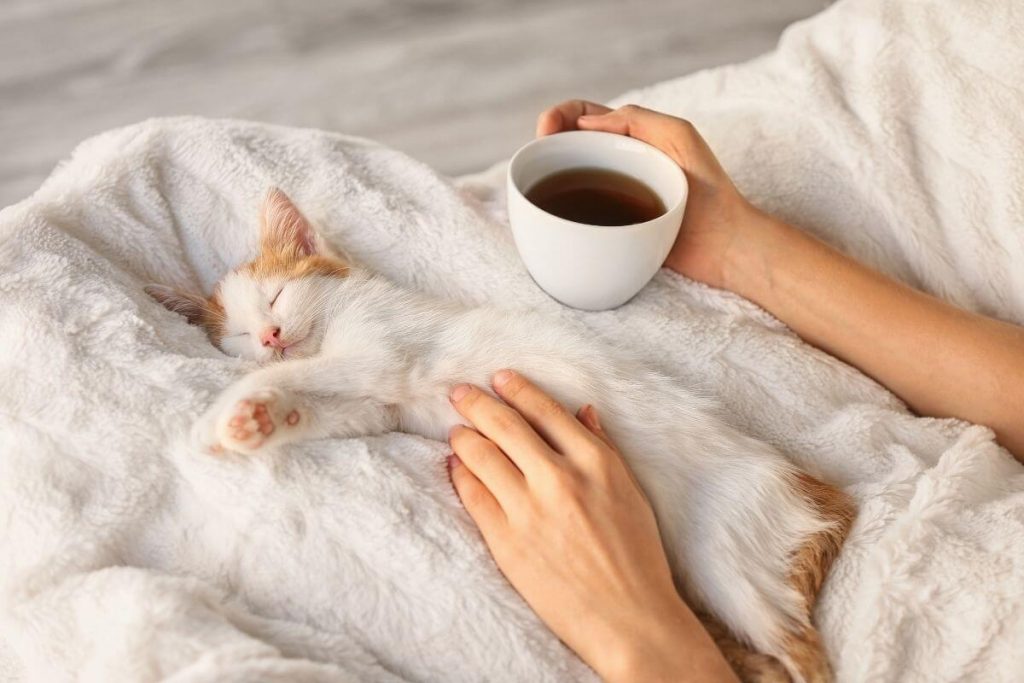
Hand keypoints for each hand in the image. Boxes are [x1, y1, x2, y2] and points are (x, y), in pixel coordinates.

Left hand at [447, 370, 736, 682]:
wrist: (629, 619)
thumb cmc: (638, 557)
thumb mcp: (630, 492)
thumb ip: (603, 448)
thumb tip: (583, 411)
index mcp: (595, 463)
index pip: (546, 412)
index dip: (517, 390)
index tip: (499, 378)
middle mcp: (560, 479)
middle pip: (506, 426)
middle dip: (477, 403)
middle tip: (459, 393)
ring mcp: (529, 510)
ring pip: (482, 455)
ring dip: (464, 436)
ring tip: (457, 430)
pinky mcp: (506, 541)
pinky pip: (472, 495)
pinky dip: (460, 474)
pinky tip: (455, 465)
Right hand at [536, 100, 767, 289]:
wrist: (726, 248)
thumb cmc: (711, 193)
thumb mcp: (679, 138)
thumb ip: (636, 121)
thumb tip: (585, 124)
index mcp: (634, 139)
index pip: (585, 116)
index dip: (560, 116)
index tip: (546, 129)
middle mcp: (621, 165)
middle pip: (570, 147)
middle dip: (546, 144)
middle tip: (536, 155)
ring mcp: (614, 199)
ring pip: (570, 182)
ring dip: (547, 179)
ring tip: (535, 184)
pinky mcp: (612, 231)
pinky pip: (578, 218)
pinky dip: (559, 215)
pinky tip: (548, 217)